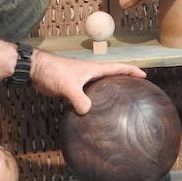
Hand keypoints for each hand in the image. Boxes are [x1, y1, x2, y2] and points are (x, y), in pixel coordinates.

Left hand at [30, 50, 146, 114]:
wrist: (36, 69)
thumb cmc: (53, 72)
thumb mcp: (68, 86)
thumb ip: (79, 98)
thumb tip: (88, 111)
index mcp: (94, 69)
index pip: (118, 67)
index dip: (132, 70)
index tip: (145, 76)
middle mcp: (91, 74)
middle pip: (113, 76)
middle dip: (125, 81)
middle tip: (137, 91)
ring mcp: (83, 81)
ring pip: (101, 87)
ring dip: (111, 92)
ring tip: (121, 104)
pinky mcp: (74, 89)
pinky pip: (90, 96)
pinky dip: (96, 102)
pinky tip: (97, 113)